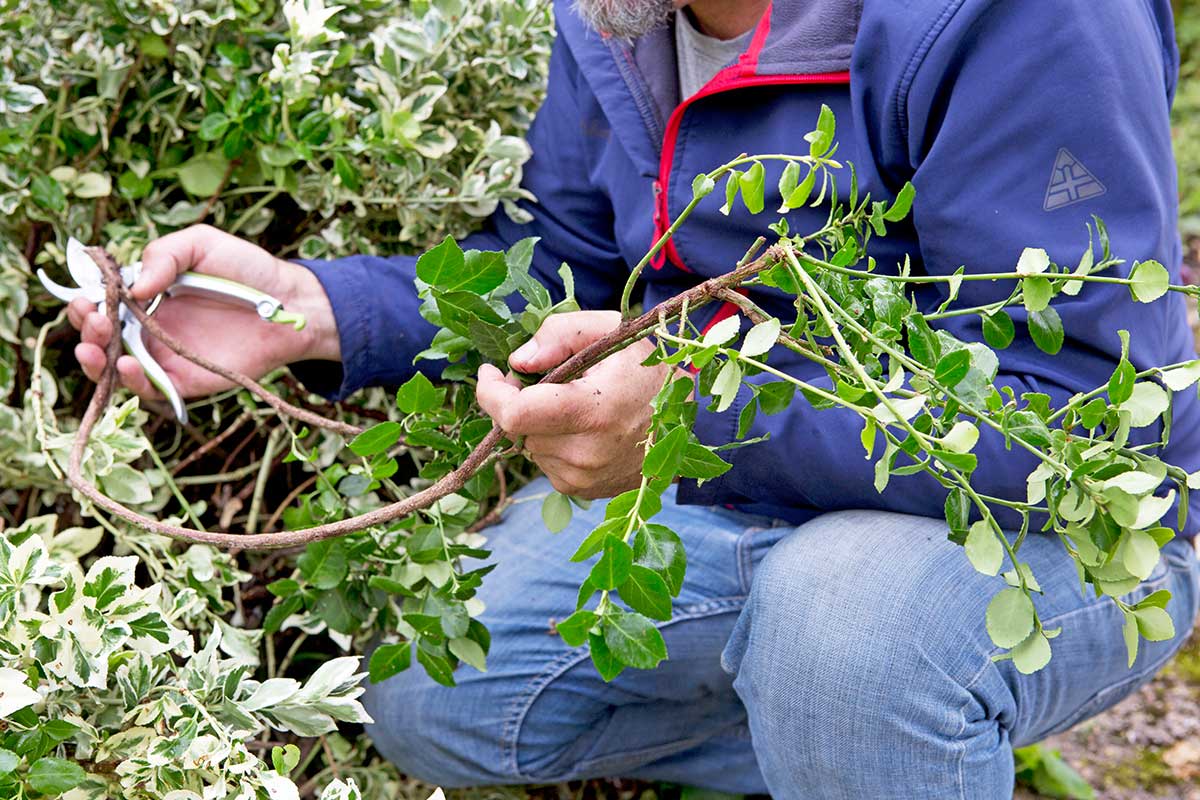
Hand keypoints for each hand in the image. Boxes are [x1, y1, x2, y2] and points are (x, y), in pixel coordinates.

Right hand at [70, 224, 338, 400]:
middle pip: (102, 339)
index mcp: (147, 298)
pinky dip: (132, 383)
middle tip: (91, 318)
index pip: (102, 305)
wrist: (289, 301)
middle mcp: (151, 329)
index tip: (84, 298)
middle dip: (86, 330)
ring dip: (96, 361)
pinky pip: (152, 390)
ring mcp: (167, 357)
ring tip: (95, 346)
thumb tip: (132, 286)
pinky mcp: (187, 381)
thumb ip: (163, 255)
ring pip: (116, 369)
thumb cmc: (246, 270)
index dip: (85, 304)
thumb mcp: (201, 244)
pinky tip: (125, 365)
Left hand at [475, 310, 683, 498]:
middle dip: (518, 401)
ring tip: (573, 404)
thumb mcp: (614, 332)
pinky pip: (546, 463)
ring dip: (537, 424)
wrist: (691, 427)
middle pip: (519, 428)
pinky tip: (582, 429)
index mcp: (593, 410)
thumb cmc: (651, 372)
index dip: (491, 393)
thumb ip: (561, 334)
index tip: (491, 372)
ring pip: (530, 446)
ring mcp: (584, 478)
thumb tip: (518, 362)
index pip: (515, 414)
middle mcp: (586, 453)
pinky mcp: (585, 491)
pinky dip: (552, 443)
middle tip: (543, 380)